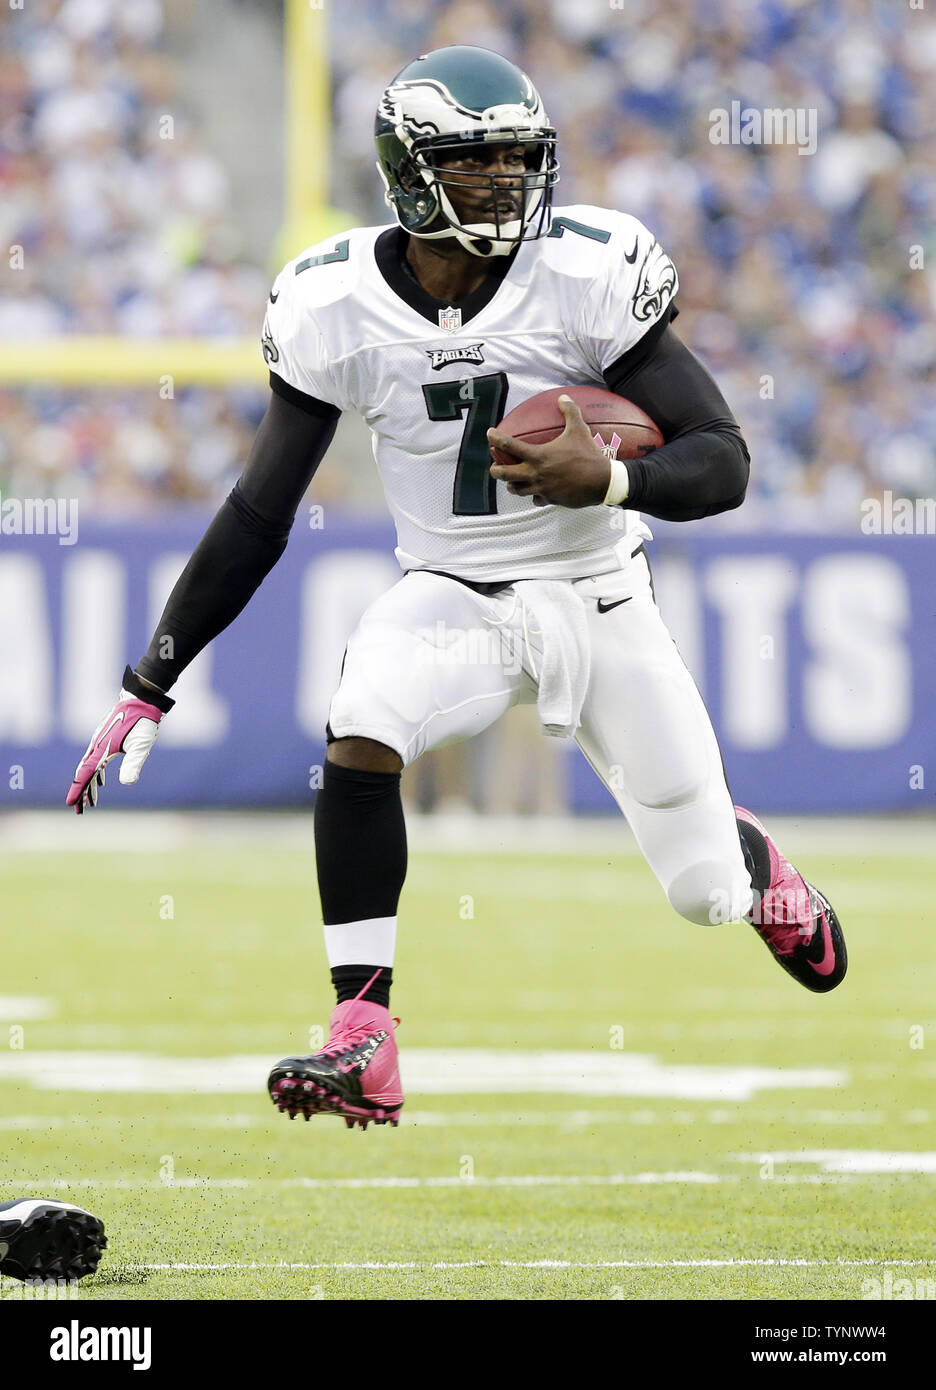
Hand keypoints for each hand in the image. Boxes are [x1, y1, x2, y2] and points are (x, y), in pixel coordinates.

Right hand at [66, 666, 172, 813]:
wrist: (141, 699)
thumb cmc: (143, 721)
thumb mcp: (141, 744)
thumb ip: (134, 763)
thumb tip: (127, 783)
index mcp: (102, 748)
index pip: (86, 774)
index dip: (78, 790)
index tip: (71, 805)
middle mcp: (97, 745)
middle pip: (84, 773)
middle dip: (81, 792)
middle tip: (80, 811)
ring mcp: (100, 741)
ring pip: (90, 767)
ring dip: (89, 785)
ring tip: (91, 802)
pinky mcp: (105, 738)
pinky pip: (96, 760)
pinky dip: (96, 773)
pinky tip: (100, 780)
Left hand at [487, 394, 612, 508]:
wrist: (602, 482)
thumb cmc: (589, 455)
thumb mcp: (580, 430)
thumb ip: (570, 412)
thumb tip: (564, 398)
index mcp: (538, 455)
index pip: (510, 446)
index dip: (496, 439)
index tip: (489, 434)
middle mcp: (535, 473)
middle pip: (504, 474)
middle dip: (495, 470)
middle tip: (494, 466)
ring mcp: (541, 489)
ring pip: (517, 490)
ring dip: (512, 485)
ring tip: (511, 482)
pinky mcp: (550, 499)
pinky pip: (535, 499)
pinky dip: (533, 496)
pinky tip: (536, 493)